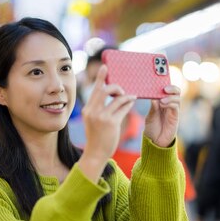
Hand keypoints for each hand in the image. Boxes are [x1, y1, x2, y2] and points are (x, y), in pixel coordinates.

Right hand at [79, 65, 135, 180]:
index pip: (95, 90)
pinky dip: (128, 103)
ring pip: (117, 98)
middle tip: (122, 90)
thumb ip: (99, 109)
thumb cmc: (96, 137)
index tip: (105, 67)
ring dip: (126, 95)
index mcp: (88, 109)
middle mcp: (93, 111)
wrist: (95, 154)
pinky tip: (132, 102)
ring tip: (131, 96)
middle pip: (106, 90)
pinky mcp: (111, 123)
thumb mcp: (93, 121)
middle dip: (117, 87)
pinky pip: (123, 108)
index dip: (101, 77)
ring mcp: (101, 117)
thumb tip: (114, 96)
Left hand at [144, 85, 180, 146]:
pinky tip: (163, 104)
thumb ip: (153, 107)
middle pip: (175, 91)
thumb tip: (154, 97)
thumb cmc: (152, 128)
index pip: (167, 90)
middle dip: (171, 88)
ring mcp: (173, 110)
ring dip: (170, 97)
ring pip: (177, 98)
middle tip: (164, 88)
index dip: (166, 84)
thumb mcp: (150, 116)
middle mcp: (169, 105)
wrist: (155, 141)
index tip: (160, 80)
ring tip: (162, 100)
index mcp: (162, 102)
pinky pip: (176, 107)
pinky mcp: (175, 117)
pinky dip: (170, 103)